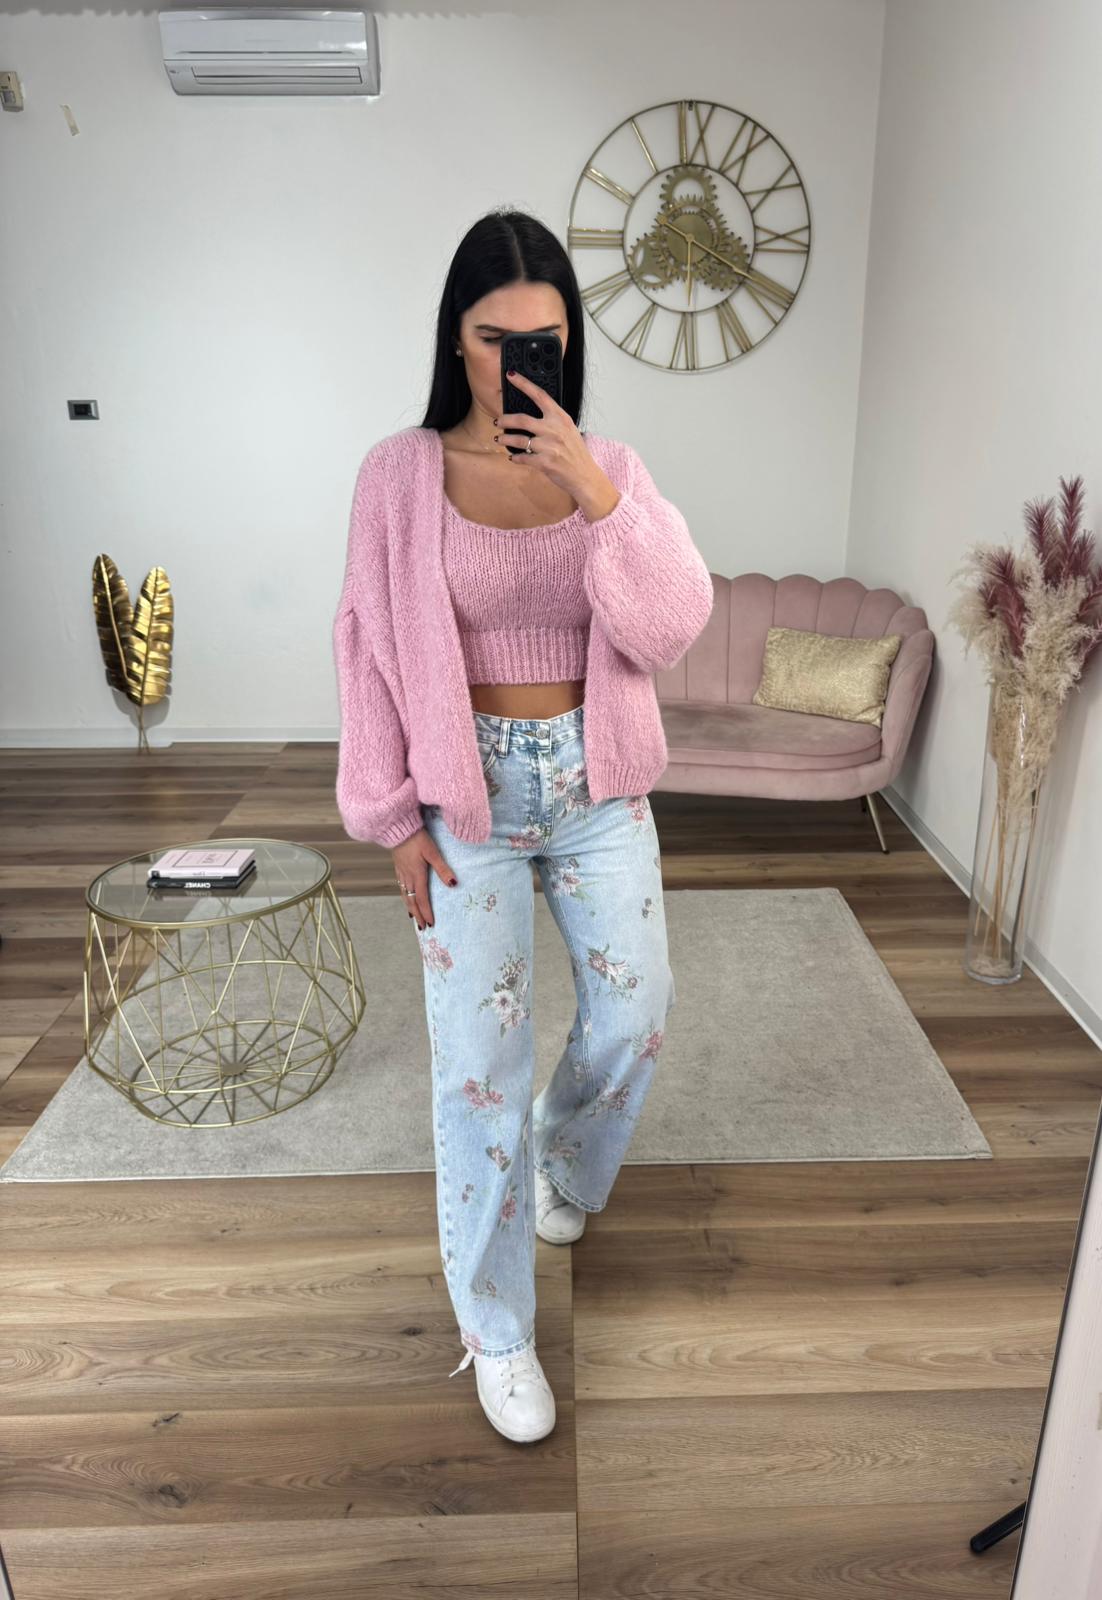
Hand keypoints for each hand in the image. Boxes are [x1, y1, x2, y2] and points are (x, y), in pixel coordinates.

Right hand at [391, 829, 456, 931]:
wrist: (397, 828)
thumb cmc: (416, 838)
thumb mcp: (432, 852)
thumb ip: (443, 869)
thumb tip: (453, 885)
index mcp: (417, 875)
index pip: (422, 899)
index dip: (426, 912)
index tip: (430, 924)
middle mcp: (408, 877)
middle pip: (412, 901)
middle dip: (417, 915)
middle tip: (422, 927)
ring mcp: (401, 873)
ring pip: (405, 895)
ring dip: (410, 907)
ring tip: (413, 917)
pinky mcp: (398, 867)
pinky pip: (401, 887)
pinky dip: (404, 896)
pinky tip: (406, 896)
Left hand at [496, 370, 619, 517]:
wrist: (584, 475)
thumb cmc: (575, 452)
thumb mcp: (568, 430)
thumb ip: (553, 421)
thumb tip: (531, 415)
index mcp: (560, 417)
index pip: (540, 395)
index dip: (523, 384)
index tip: (511, 376)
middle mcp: (554, 429)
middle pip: (521, 419)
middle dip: (504, 420)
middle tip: (497, 421)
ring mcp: (549, 446)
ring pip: (518, 440)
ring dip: (505, 439)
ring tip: (499, 439)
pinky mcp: (545, 462)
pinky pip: (523, 457)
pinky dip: (515, 458)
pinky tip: (513, 457)